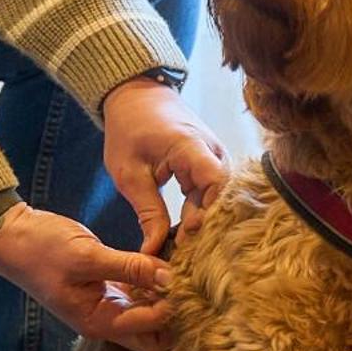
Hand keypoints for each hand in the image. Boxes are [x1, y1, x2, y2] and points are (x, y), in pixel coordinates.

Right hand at [0, 203, 174, 350]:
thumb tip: (171, 279)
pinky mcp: (110, 285)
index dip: (174, 307)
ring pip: (151, 310)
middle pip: (156, 334)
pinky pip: (141, 290)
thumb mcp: (88, 256)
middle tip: (192, 281)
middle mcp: (107, 320)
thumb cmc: (42, 248)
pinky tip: (169, 259)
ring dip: (167, 294)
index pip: (152, 330)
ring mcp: (108, 303)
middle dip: (176, 314)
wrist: (12, 235)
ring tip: (186, 266)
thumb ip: (131, 268)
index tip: (188, 278)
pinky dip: (155, 279)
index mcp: (99, 323)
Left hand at [102, 77, 229, 253]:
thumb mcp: (129, 174)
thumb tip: (154, 250)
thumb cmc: (129, 129)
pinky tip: (186, 231)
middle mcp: (212, 150)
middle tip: (185, 253)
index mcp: (190, 145)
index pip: (216, 181)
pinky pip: (213, 192)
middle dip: (206, 224)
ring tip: (184, 247)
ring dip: (204, 220)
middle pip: (222, 193)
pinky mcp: (210, 163)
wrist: (137, 97)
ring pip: (219, 196)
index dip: (207, 211)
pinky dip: (201, 211)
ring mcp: (214, 156)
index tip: (187, 235)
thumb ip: (146, 211)